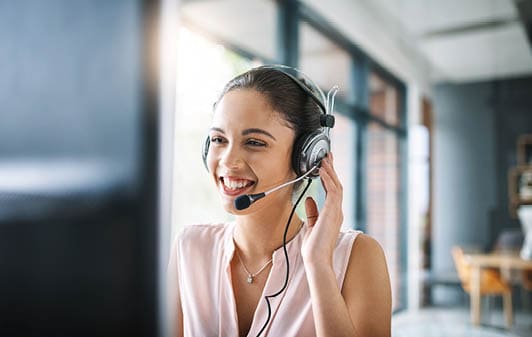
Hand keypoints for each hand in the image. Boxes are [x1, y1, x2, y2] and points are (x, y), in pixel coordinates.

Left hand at [301, 152, 343, 266]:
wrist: (316, 259)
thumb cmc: (314, 248)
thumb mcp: (311, 225)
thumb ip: (312, 212)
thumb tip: (310, 199)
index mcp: (333, 214)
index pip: (333, 191)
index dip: (330, 177)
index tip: (325, 166)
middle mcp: (337, 211)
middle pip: (336, 185)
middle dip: (332, 170)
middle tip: (327, 156)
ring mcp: (336, 211)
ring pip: (336, 185)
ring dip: (330, 171)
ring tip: (325, 159)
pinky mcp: (333, 212)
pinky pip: (333, 191)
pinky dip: (328, 179)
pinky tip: (323, 170)